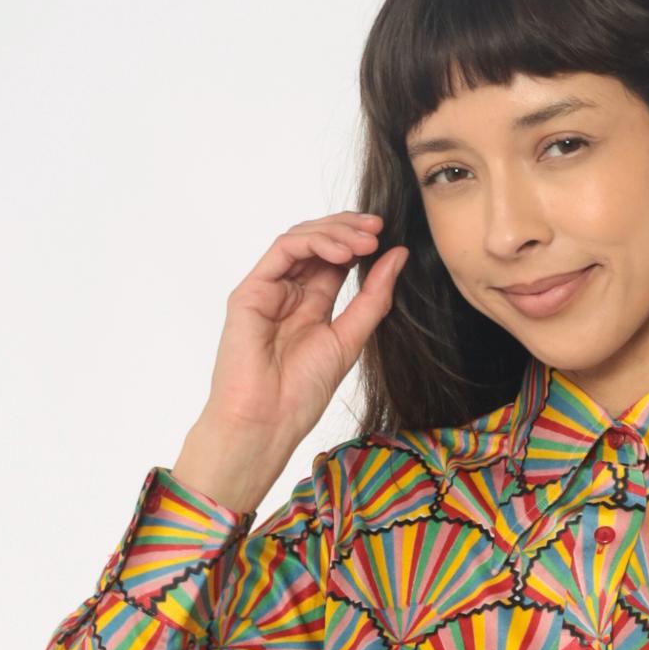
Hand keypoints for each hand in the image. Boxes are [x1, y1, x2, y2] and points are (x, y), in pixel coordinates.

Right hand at [175, 210, 408, 510]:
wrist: (266, 421)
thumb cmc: (301, 392)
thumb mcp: (350, 338)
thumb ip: (373, 297)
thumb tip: (398, 255)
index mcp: (311, 305)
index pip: (336, 259)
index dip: (360, 243)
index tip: (388, 238)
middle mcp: (288, 292)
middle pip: (317, 243)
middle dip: (349, 230)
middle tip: (378, 228)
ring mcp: (268, 289)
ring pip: (300, 239)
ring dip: (335, 232)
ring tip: (365, 241)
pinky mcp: (250, 291)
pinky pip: (282, 250)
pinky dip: (314, 243)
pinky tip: (341, 252)